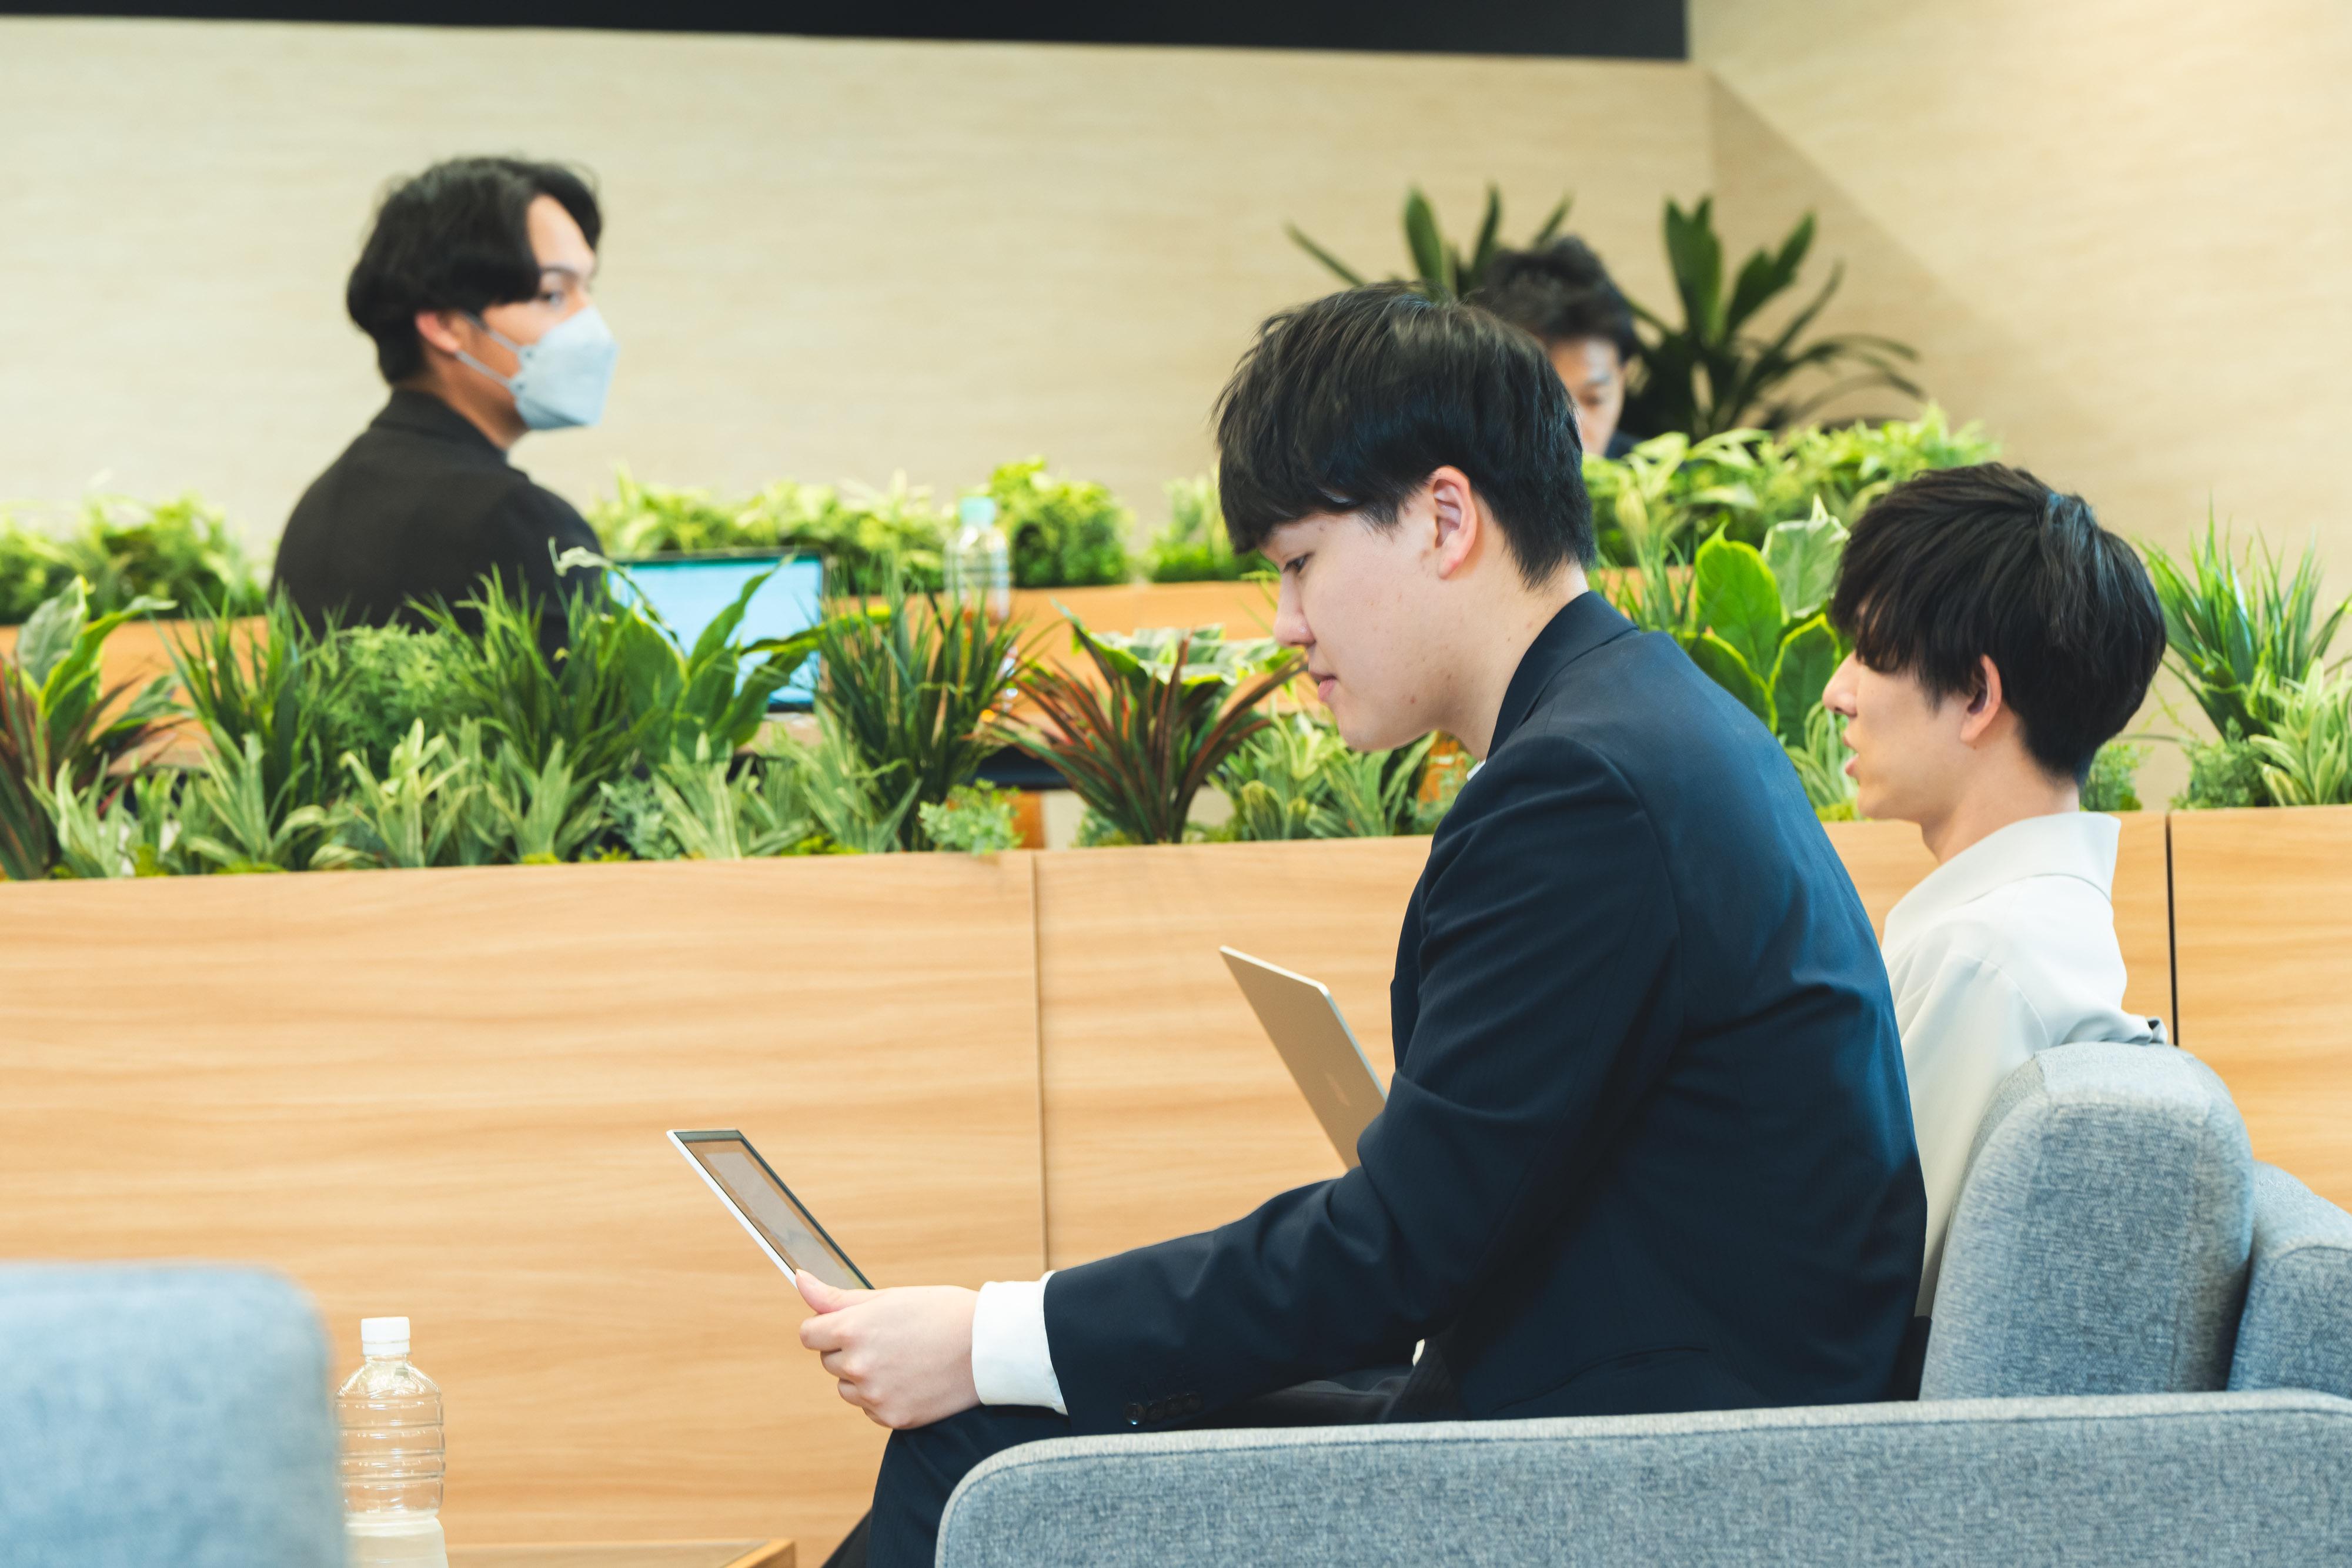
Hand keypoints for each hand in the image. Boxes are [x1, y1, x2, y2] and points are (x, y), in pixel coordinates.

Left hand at [796, 1272, 980, 1429]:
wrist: (988, 1347)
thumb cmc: (941, 1313)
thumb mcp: (888, 1297)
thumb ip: (836, 1297)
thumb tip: (799, 1280)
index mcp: (852, 1329)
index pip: (809, 1335)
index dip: (827, 1327)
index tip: (848, 1325)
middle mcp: (858, 1365)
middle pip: (828, 1361)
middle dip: (850, 1349)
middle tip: (889, 1338)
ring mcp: (874, 1395)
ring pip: (847, 1388)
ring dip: (864, 1376)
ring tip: (902, 1360)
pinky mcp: (892, 1418)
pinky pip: (870, 1408)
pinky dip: (884, 1396)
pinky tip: (911, 1379)